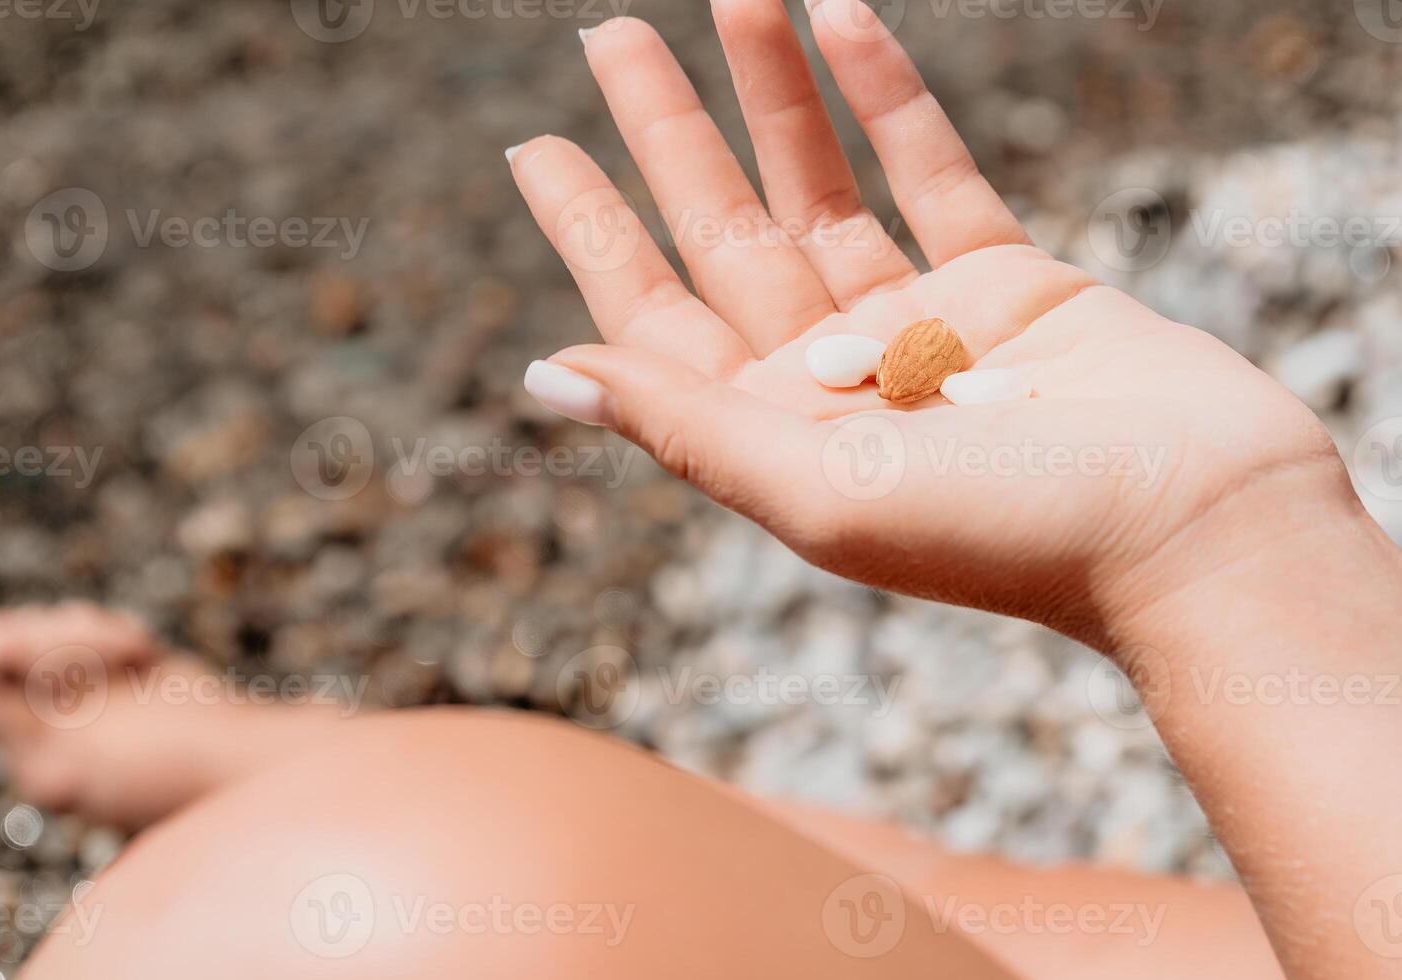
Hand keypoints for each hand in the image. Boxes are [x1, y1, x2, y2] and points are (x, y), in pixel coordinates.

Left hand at [508, 0, 1351, 647]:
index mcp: (775, 434)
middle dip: (668, 134)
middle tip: (610, 37)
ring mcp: (920, 326)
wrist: (1199, 532)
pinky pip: (932, 171)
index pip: (654, 317)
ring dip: (772, 97)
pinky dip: (888, 100)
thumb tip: (547, 377)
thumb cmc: (1008, 536)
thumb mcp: (821, 488)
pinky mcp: (1009, 283)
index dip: (592, 231)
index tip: (535, 147)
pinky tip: (842, 24)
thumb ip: (686, 427)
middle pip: (725, 234)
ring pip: (823, 187)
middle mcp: (834, 378)